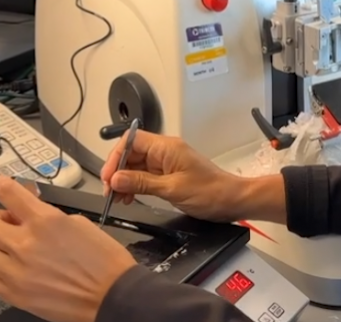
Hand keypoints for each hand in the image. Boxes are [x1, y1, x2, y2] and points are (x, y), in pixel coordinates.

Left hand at [0, 176, 137, 321]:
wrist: (112, 296)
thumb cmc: (104, 260)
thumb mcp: (79, 224)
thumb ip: (49, 217)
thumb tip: (30, 215)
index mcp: (45, 221)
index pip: (7, 192)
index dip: (2, 186)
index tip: (2, 188)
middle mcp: (25, 244)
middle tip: (5, 225)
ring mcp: (16, 271)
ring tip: (2, 250)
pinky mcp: (13, 295)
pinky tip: (5, 270)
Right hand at [100, 131, 245, 221]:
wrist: (232, 200)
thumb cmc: (210, 192)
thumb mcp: (172, 189)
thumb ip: (141, 183)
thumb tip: (116, 179)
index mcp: (166, 147)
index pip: (131, 141)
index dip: (115, 156)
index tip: (108, 176)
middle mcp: (165, 152)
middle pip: (131, 153)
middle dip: (117, 171)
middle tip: (109, 191)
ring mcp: (167, 163)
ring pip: (136, 166)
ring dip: (124, 180)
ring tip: (117, 198)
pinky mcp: (169, 175)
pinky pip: (145, 176)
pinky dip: (134, 186)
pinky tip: (129, 197)